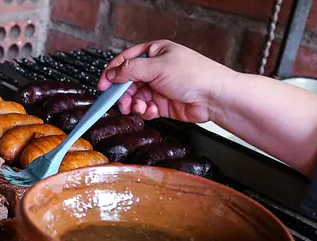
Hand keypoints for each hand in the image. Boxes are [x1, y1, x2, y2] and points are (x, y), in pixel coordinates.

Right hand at [97, 40, 235, 121]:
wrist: (214, 97)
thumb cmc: (194, 75)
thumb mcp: (157, 67)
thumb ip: (130, 70)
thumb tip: (111, 74)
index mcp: (154, 53)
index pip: (125, 61)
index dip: (112, 73)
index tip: (102, 86)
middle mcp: (155, 69)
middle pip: (127, 82)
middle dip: (123, 94)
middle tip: (121, 102)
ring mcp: (158, 87)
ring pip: (135, 97)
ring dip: (134, 104)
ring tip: (139, 108)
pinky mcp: (162, 104)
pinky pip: (145, 108)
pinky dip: (146, 111)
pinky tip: (152, 111)